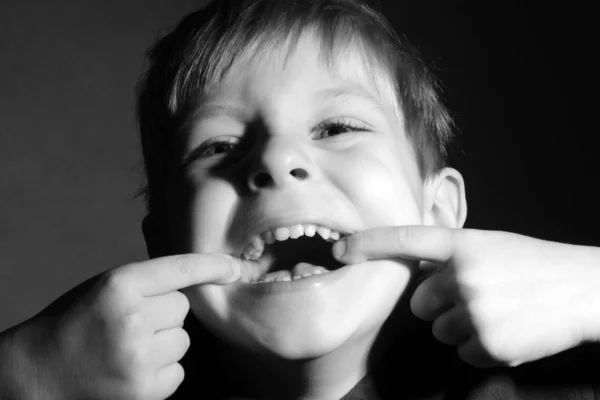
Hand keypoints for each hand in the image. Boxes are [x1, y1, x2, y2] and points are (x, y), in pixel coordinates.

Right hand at [1, 254, 249, 399]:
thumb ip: (147, 282)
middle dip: (165, 313)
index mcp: (120, 285)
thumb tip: (199, 275)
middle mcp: (132, 318)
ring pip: (183, 339)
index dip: (212, 265)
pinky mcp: (145, 389)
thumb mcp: (105, 288)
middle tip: (131, 323)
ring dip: (165, 343)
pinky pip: (178, 370)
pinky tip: (133, 370)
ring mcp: (139, 357)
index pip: (180, 268)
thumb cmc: (75, 323)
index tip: (237, 267)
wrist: (37, 373)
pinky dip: (162, 371)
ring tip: (129, 348)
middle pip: (183, 307)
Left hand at [333, 226, 599, 367]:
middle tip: (476, 296)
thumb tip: (417, 268)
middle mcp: (464, 275)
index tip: (340, 249)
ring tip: (496, 311)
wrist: (583, 288)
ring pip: (440, 330)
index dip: (368, 243)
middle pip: (420, 304)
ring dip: (461, 327)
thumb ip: (451, 255)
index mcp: (463, 245)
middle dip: (439, 304)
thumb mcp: (489, 246)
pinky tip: (506, 329)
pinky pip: (462, 351)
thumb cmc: (532, 264)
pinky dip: (480, 346)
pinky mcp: (488, 343)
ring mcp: (476, 310)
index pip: (405, 240)